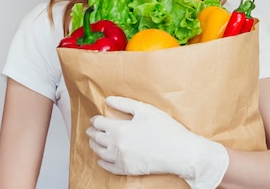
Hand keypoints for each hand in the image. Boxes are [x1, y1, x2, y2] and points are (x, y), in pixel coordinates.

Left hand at [86, 96, 228, 188]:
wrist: (179, 152)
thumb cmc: (165, 129)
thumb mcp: (145, 110)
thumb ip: (124, 103)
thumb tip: (108, 100)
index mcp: (119, 129)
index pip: (99, 123)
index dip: (95, 120)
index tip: (95, 119)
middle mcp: (116, 145)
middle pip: (97, 138)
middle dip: (92, 132)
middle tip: (90, 130)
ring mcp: (121, 159)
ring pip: (100, 153)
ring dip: (94, 146)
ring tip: (93, 142)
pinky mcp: (127, 170)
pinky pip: (109, 167)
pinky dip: (102, 163)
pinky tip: (101, 160)